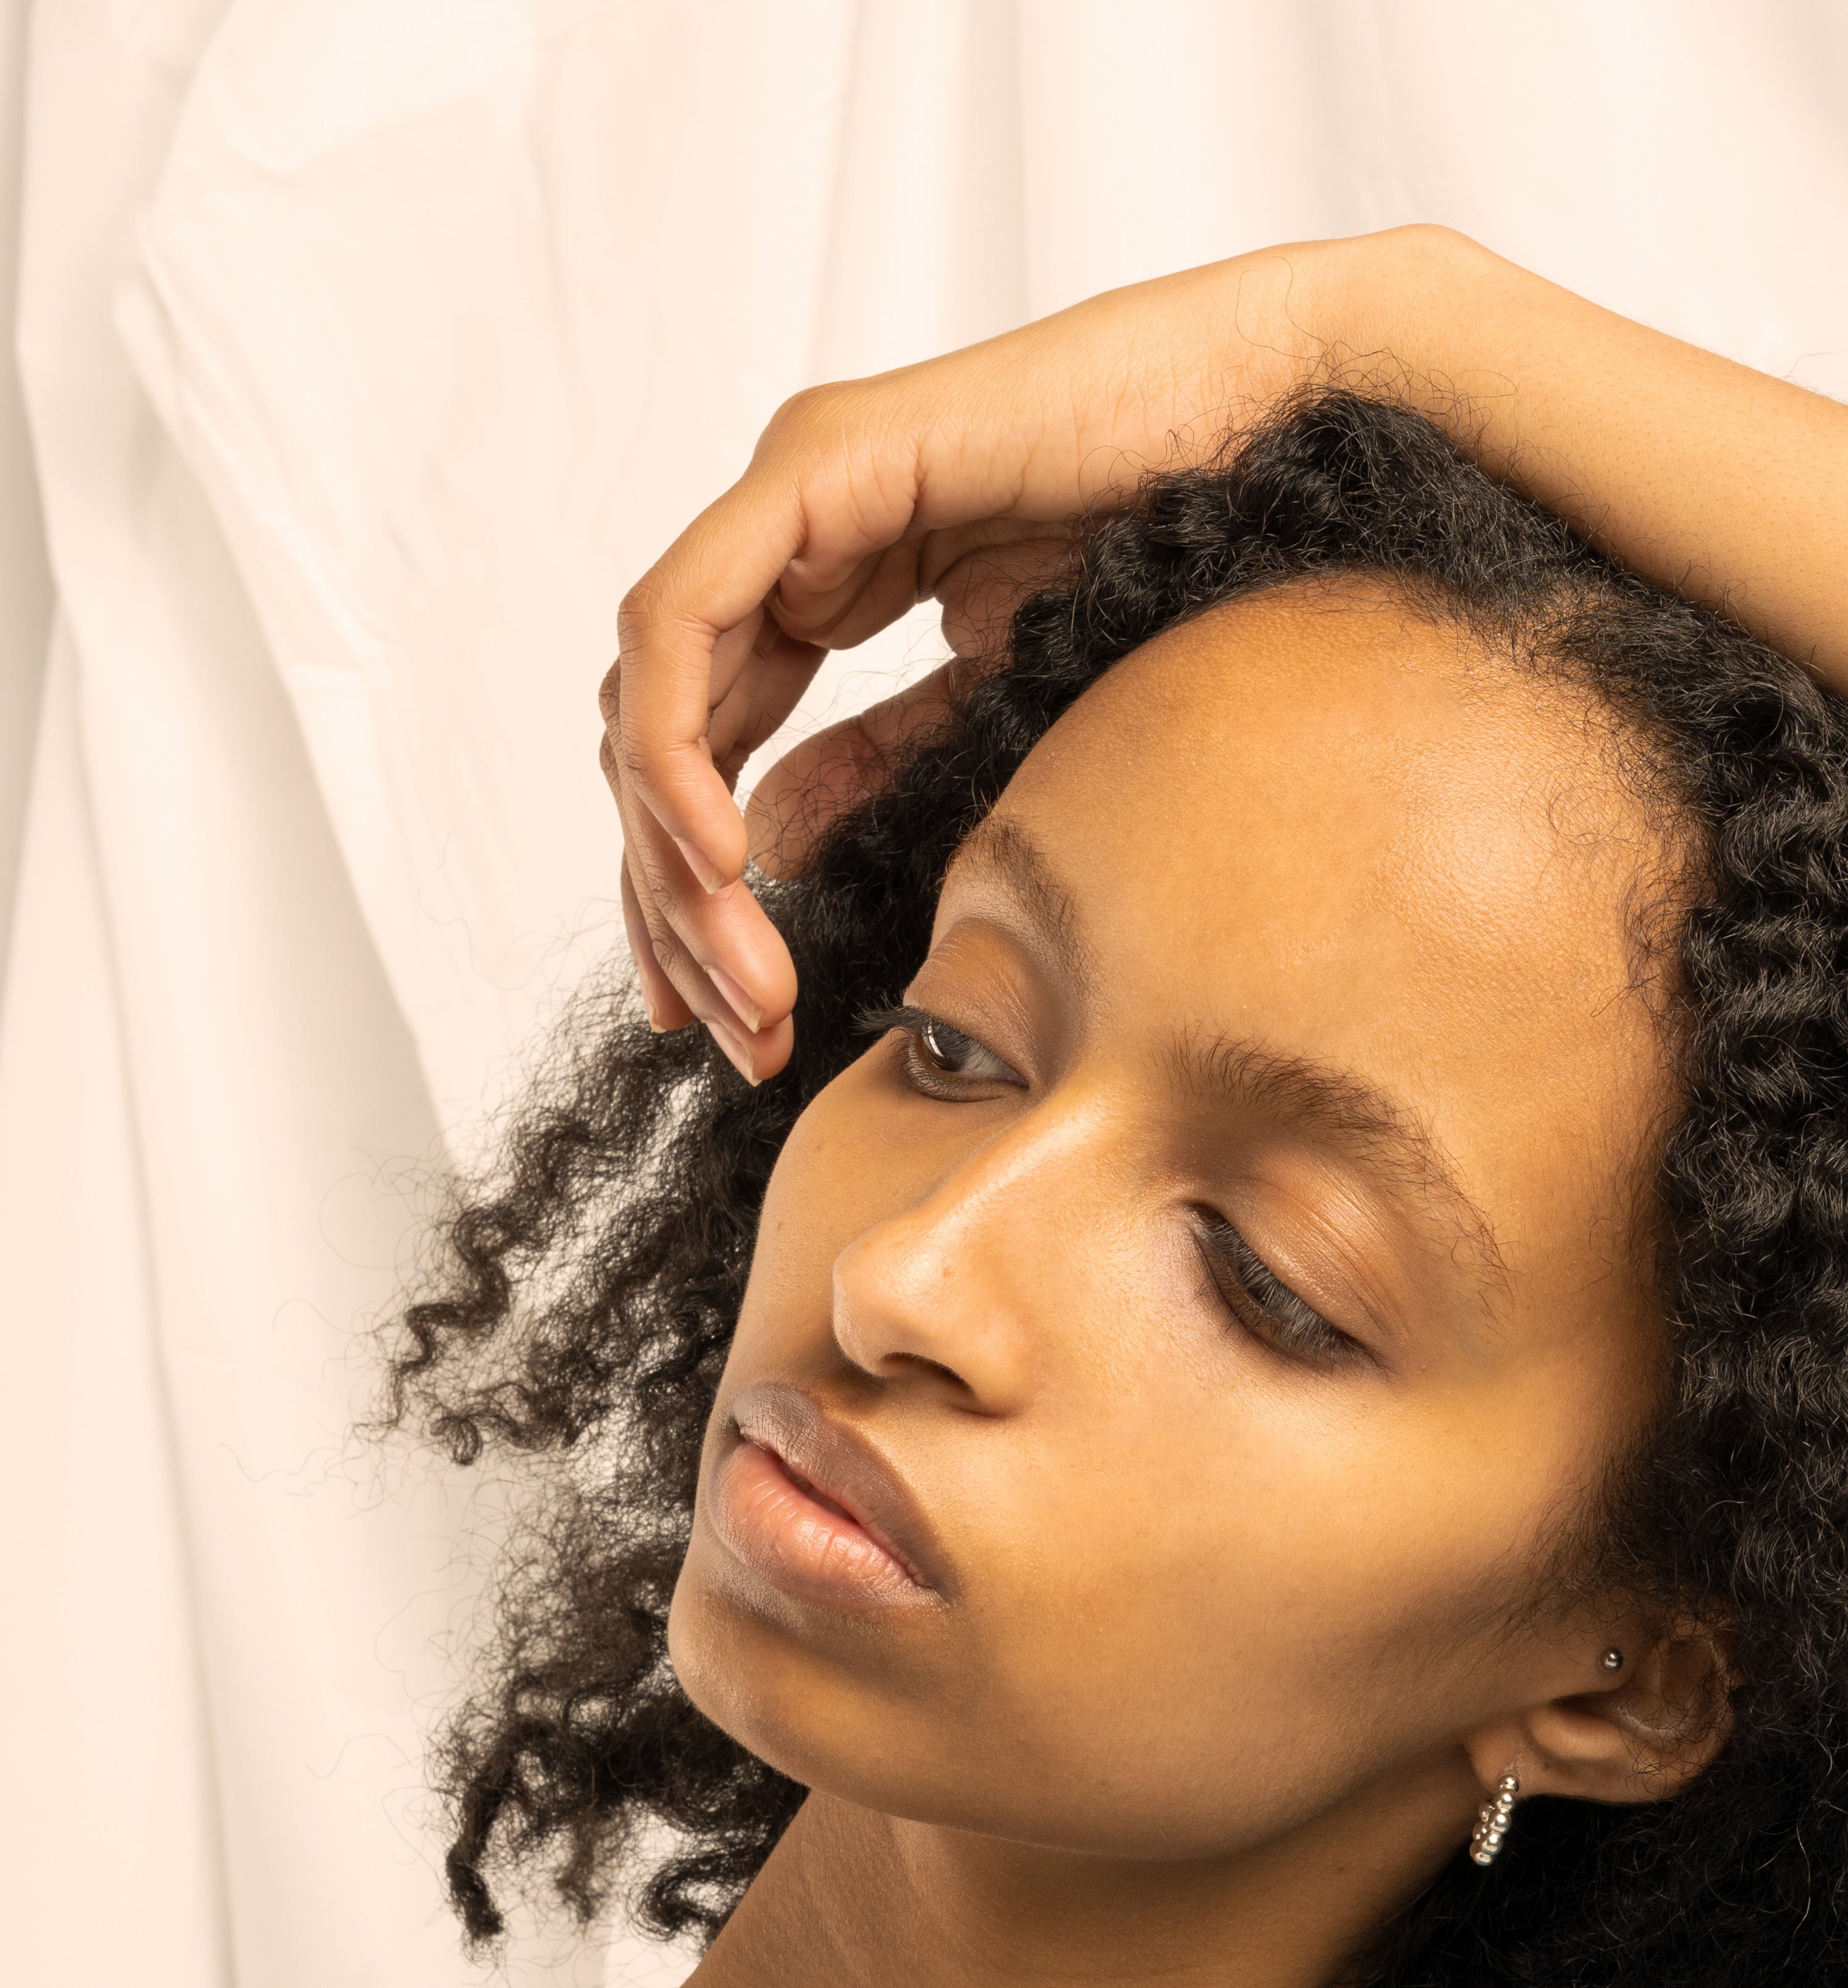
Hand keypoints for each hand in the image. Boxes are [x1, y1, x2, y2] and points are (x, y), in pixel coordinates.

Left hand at [602, 235, 1367, 1079]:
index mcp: (814, 578)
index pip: (700, 747)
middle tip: (726, 1029)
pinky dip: (678, 744)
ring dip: (672, 852)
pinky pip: (682, 617)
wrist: (1259, 426)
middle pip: (655, 734)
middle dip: (672, 899)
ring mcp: (787, 489)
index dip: (687, 888)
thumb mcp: (983, 696)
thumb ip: (870, 757)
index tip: (722, 1011)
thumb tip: (763, 842)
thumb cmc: (1153, 543)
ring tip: (736, 975)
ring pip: (651, 691)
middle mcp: (779, 535)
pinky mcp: (815, 462)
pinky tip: (723, 856)